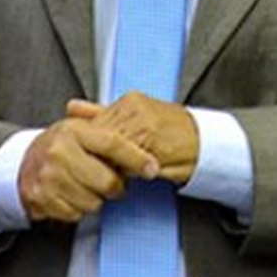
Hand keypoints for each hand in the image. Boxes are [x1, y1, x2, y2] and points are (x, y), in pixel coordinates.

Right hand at [18, 116, 159, 223]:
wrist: (22, 163)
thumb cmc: (59, 146)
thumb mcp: (80, 128)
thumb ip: (109, 130)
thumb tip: (143, 136)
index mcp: (74, 131)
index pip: (113, 144)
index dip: (136, 158)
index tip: (152, 168)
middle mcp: (60, 151)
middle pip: (107, 180)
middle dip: (116, 186)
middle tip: (113, 181)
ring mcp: (49, 176)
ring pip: (93, 201)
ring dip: (96, 198)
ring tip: (87, 185)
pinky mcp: (42, 198)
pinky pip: (75, 213)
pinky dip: (78, 208)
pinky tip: (72, 194)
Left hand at [66, 92, 199, 184]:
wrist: (204, 143)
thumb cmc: (170, 133)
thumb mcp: (134, 119)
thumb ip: (100, 113)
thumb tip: (72, 107)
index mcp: (128, 101)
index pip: (95, 124)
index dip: (90, 145)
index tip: (86, 157)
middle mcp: (135, 109)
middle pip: (101, 136)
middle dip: (97, 155)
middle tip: (93, 169)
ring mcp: (144, 125)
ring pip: (112, 149)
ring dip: (110, 164)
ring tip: (113, 173)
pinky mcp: (153, 143)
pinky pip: (129, 160)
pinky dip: (125, 170)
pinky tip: (128, 174)